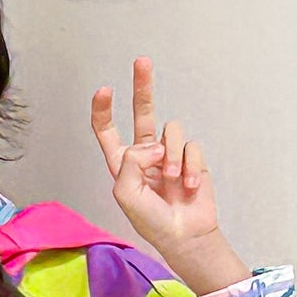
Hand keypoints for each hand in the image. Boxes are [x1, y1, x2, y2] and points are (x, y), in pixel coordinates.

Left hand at [90, 59, 247, 295]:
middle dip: (142, 87)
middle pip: (143, 113)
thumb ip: (129, 164)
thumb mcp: (125, 194)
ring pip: (169, 131)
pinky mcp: (191, 158)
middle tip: (141, 62)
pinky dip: (188, 166)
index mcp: (122, 163)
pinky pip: (190, 146)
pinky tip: (186, 186)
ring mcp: (169, 154)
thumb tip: (151, 145)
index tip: (105, 90)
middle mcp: (144, 154)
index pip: (108, 132)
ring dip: (170, 156)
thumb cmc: (150, 220)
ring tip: (171, 180)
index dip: (104, 111)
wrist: (183, 234)